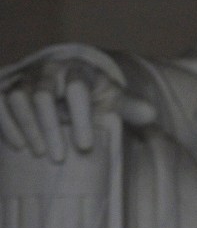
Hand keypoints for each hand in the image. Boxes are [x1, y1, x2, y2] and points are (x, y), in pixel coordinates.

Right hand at [0, 45, 154, 161]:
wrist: (64, 82)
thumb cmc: (92, 94)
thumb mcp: (112, 98)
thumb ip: (129, 106)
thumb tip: (152, 115)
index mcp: (78, 69)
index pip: (78, 89)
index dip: (81, 117)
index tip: (86, 146)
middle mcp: (48, 69)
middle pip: (43, 95)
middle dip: (51, 127)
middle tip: (59, 158)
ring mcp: (24, 78)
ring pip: (17, 97)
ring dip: (27, 127)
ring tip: (40, 154)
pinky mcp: (5, 88)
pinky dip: (6, 123)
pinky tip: (17, 146)